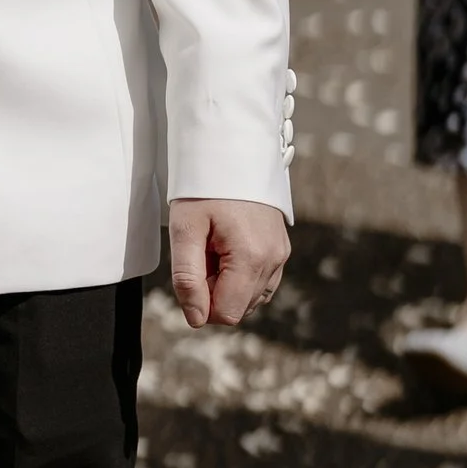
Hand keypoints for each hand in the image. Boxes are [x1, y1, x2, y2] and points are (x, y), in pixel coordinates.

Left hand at [168, 197, 287, 328]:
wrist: (232, 149)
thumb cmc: (204, 186)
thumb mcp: (185, 229)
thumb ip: (187, 277)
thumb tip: (196, 318)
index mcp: (251, 258)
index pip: (227, 314)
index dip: (201, 304)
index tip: (191, 271)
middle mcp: (273, 260)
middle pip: (239, 307)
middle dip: (213, 291)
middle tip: (201, 251)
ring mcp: (281, 254)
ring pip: (250, 296)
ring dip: (226, 282)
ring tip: (213, 246)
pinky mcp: (281, 248)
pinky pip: (260, 280)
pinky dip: (240, 274)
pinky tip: (226, 247)